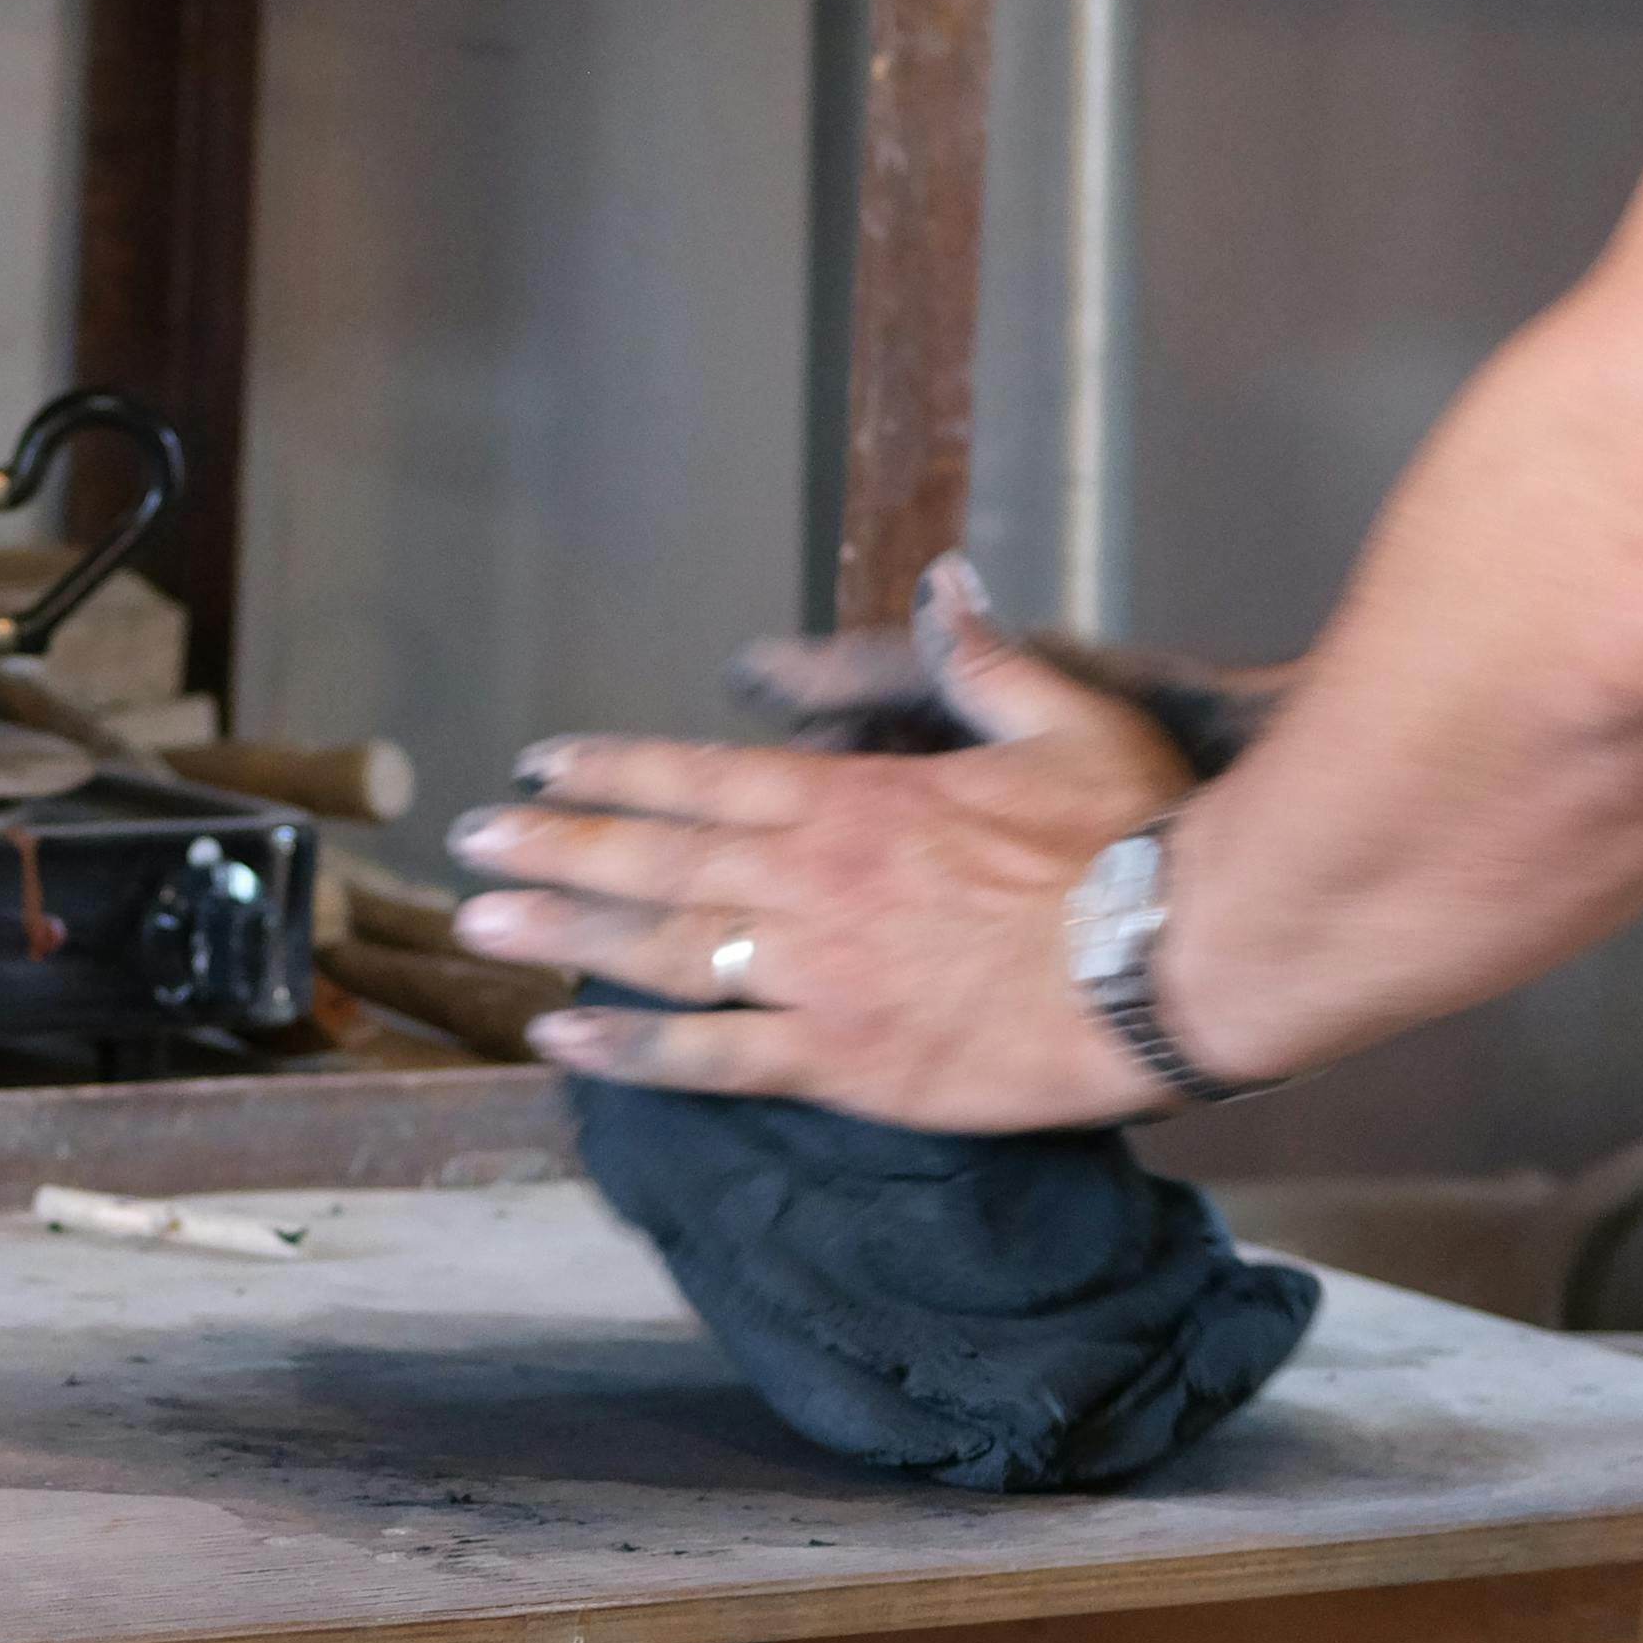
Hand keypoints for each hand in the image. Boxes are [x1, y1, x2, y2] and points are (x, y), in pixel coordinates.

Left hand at [449, 600, 1201, 1125]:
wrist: (1175, 963)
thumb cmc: (1136, 841)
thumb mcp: (1067, 722)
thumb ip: (985, 659)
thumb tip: (947, 581)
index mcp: (856, 801)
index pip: (700, 776)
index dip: (611, 771)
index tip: (539, 767)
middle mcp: (814, 882)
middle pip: (653, 860)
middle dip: (551, 851)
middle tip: (466, 849)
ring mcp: (820, 975)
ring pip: (660, 953)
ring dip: (560, 937)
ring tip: (476, 928)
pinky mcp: (846, 1061)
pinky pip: (714, 1060)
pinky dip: (629, 1054)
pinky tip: (558, 1044)